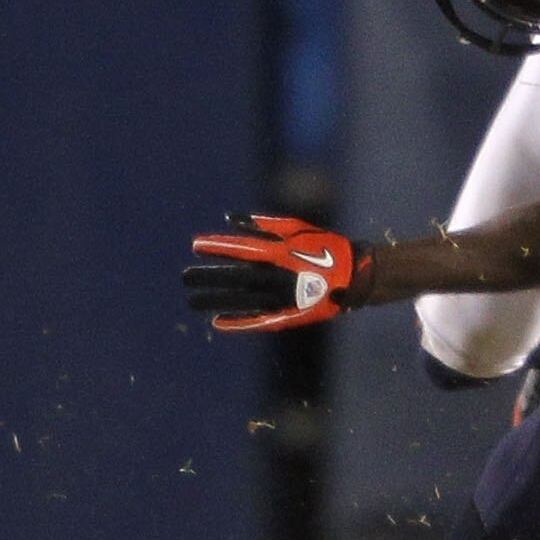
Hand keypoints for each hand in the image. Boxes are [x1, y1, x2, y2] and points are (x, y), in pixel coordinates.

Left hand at [184, 213, 372, 332]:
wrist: (354, 277)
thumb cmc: (325, 247)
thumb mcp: (298, 228)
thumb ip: (264, 224)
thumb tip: (232, 218)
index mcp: (281, 253)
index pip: (241, 249)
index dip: (218, 247)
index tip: (196, 245)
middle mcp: (277, 276)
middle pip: (236, 277)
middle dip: (209, 276)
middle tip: (185, 278)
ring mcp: (281, 297)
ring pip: (241, 300)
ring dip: (215, 300)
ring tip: (193, 301)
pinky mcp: (287, 314)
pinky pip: (258, 319)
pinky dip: (238, 322)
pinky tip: (219, 322)